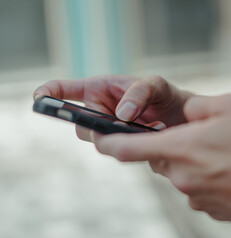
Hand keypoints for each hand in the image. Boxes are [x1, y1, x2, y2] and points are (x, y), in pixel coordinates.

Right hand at [34, 75, 192, 140]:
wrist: (182, 117)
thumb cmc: (165, 95)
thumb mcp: (156, 85)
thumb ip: (139, 93)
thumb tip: (121, 115)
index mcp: (99, 89)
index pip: (64, 90)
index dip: (48, 94)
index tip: (40, 99)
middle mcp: (99, 110)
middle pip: (81, 126)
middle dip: (100, 128)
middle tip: (127, 124)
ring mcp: (108, 129)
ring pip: (99, 141)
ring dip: (122, 137)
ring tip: (153, 126)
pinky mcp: (119, 144)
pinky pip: (117, 150)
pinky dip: (133, 145)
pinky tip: (156, 134)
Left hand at [92, 94, 230, 227]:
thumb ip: (196, 107)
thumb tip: (183, 115)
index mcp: (182, 149)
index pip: (129, 148)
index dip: (109, 142)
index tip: (99, 140)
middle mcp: (183, 178)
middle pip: (162, 159)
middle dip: (173, 146)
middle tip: (201, 137)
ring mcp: (199, 198)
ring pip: (183, 174)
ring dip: (196, 162)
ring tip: (228, 154)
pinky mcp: (214, 211)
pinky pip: (200, 189)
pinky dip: (209, 178)